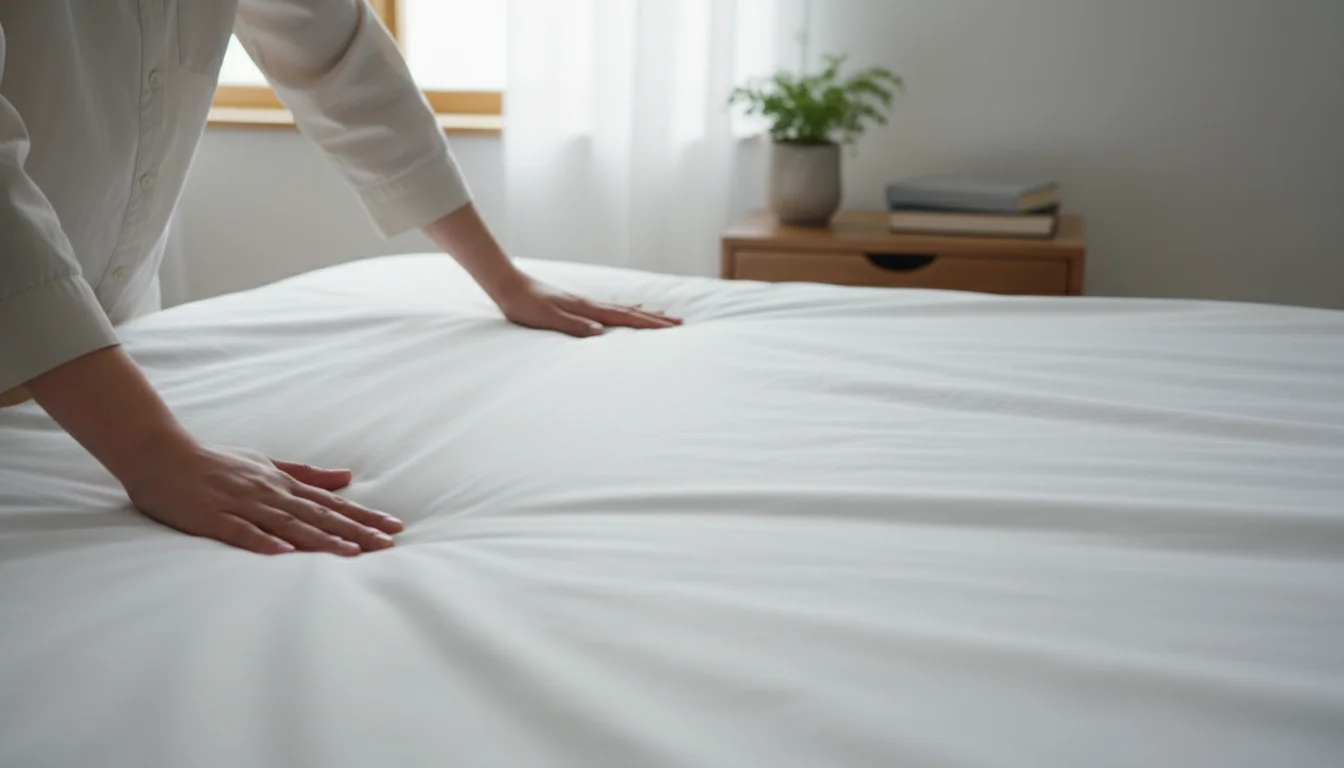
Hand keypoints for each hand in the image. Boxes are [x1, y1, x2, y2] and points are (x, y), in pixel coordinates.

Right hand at [123, 437, 402, 555]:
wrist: (161, 453)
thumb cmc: (215, 461)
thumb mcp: (266, 463)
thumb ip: (307, 473)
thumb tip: (347, 477)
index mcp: (281, 483)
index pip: (331, 503)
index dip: (364, 516)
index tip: (394, 528)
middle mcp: (269, 493)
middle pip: (319, 515)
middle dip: (355, 531)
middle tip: (388, 544)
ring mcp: (242, 505)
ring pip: (288, 524)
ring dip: (320, 539)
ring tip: (351, 553)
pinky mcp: (212, 517)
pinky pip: (241, 532)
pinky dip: (263, 542)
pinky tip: (284, 554)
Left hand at [493, 274, 681, 336]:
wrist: (509, 285)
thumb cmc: (524, 305)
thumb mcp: (546, 319)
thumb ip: (573, 325)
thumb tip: (600, 332)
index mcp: (587, 309)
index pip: (625, 318)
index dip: (649, 324)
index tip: (672, 327)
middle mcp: (591, 304)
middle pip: (630, 312)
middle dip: (656, 319)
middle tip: (680, 322)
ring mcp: (586, 303)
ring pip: (623, 309)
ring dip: (645, 314)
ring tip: (663, 315)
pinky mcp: (579, 304)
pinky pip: (611, 308)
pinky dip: (626, 309)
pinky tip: (631, 308)